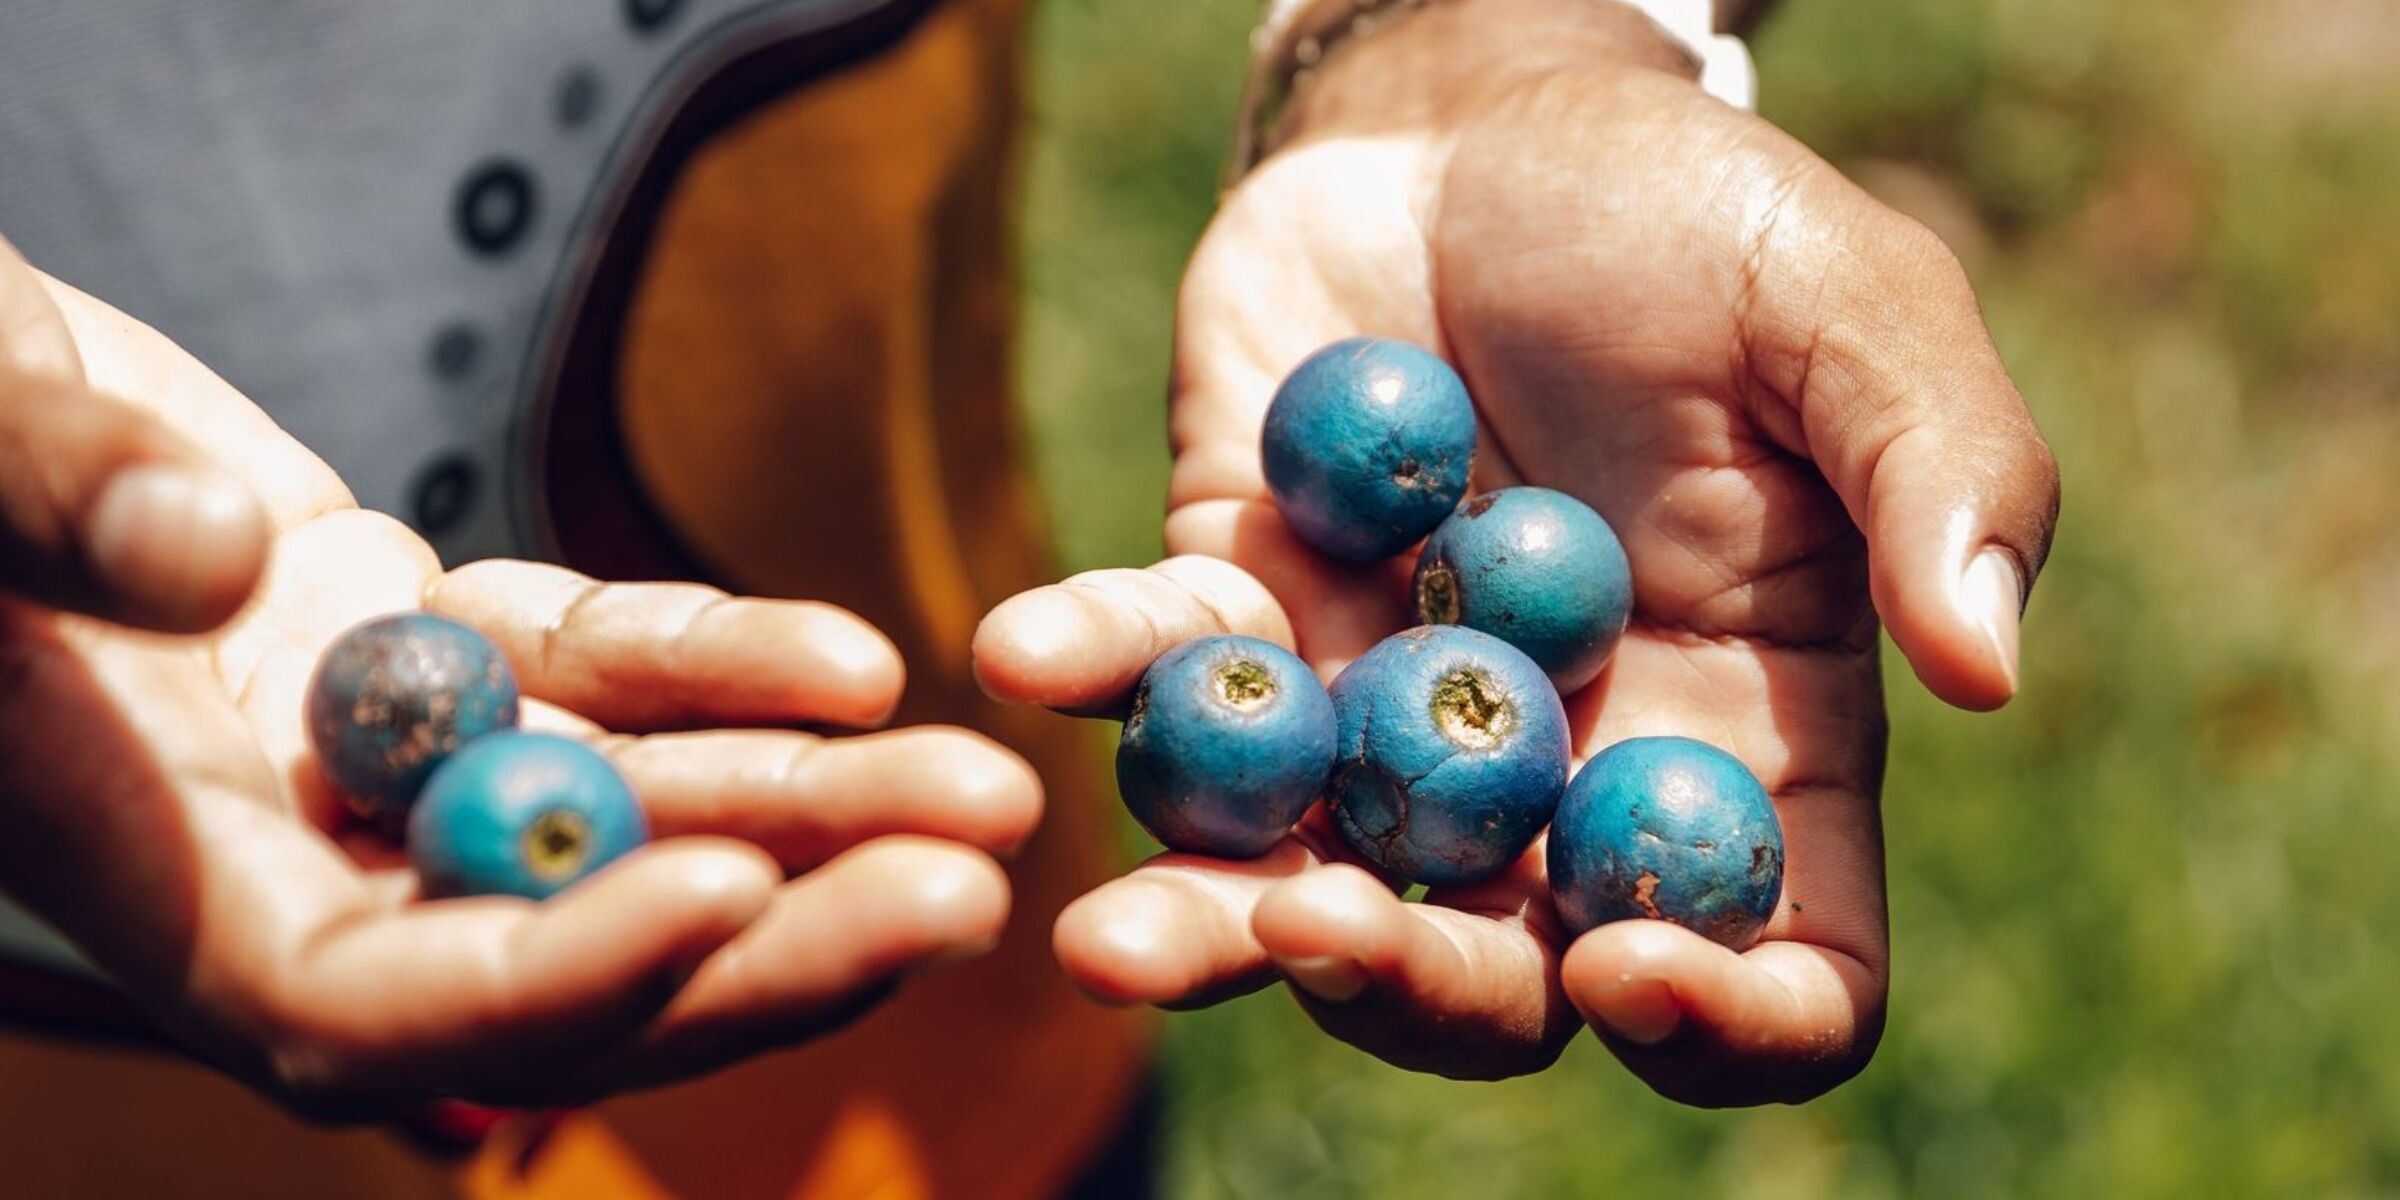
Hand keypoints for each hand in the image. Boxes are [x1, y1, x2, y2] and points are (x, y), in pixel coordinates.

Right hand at [0, 243, 1039, 1115]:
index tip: (726, 900)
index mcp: (153, 869)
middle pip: (559, 955)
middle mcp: (290, 849)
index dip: (554, 973)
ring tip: (985, 791)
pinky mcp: (434, 644)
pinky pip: (602, 675)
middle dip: (765, 941)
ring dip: (809, 810)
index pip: (370, 1003)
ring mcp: (379, 752)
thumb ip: (53, 508)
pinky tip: (857, 665)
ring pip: (621, 819)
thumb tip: (216, 556)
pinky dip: (721, 668)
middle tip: (964, 898)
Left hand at [976, 0, 2056, 1104]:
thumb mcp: (1851, 309)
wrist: (1484, 117)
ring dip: (1208, 922)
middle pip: (1503, 974)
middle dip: (1413, 988)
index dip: (1725, 1017)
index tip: (1633, 965)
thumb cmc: (1694, 219)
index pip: (1780, 960)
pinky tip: (1027, 647)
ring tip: (1116, 930)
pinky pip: (1163, 687)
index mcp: (1747, 741)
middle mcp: (1563, 769)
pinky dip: (1098, 672)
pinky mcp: (1240, 612)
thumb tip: (1987, 671)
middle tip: (1328, 935)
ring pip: (1302, 882)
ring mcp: (1387, 709)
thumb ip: (1943, 473)